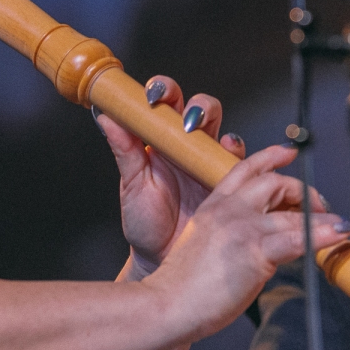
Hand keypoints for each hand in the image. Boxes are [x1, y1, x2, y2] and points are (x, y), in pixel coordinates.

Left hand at [98, 75, 244, 272]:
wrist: (162, 259)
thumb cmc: (144, 222)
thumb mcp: (132, 186)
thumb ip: (124, 151)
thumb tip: (106, 118)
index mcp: (162, 140)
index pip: (167, 103)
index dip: (164, 90)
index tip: (155, 96)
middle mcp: (189, 146)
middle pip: (202, 109)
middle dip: (198, 105)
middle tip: (188, 120)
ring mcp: (211, 163)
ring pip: (224, 130)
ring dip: (220, 127)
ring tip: (210, 138)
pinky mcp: (230, 183)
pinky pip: (242, 163)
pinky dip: (241, 155)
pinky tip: (231, 156)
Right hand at [146, 144, 349, 341]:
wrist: (166, 304)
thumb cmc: (183, 285)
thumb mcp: (204, 242)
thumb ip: (231, 231)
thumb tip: (263, 237)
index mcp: (215, 205)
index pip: (245, 169)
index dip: (271, 157)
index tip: (288, 153)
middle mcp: (230, 209)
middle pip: (275, 183)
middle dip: (303, 192)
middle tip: (318, 207)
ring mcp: (243, 228)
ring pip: (292, 211)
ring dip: (322, 216)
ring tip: (337, 225)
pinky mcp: (255, 251)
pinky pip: (299, 236)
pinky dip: (324, 233)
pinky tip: (338, 233)